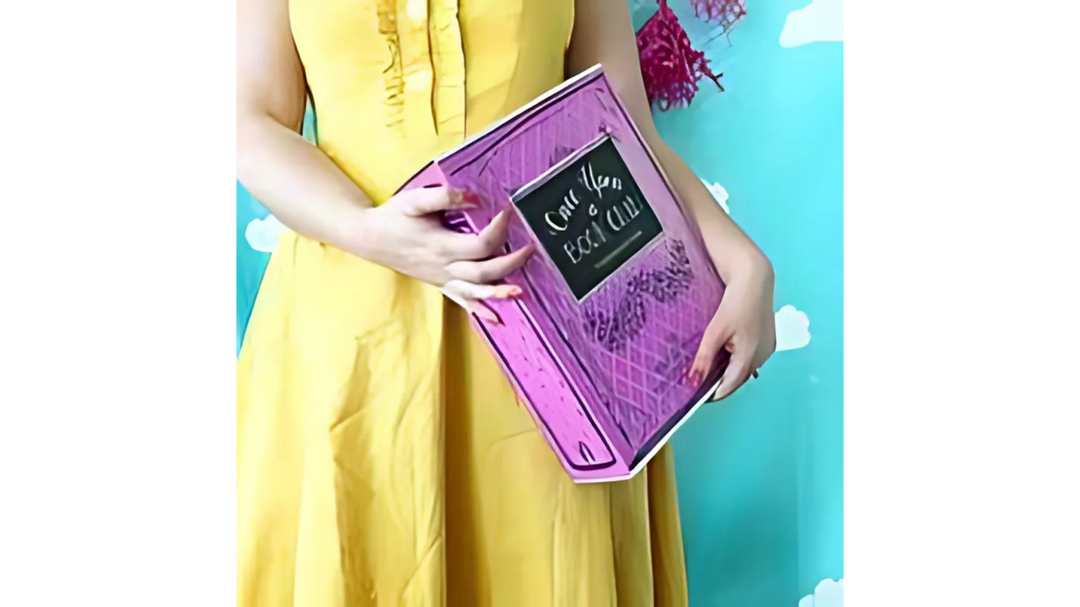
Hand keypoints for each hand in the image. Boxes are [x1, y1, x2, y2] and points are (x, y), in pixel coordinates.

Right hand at [354, 186, 533, 320]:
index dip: (498, 229)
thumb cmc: (394, 216)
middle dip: (511, 262)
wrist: (370, 237)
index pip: (480, 243)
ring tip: (522, 291)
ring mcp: (442, 279)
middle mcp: (445, 267)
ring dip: (500, 292)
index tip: (508, 211)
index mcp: (441, 245)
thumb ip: (445, 197)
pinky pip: (462, 301)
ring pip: (476, 291)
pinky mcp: (439, 284)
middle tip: (530, 248)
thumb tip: (476, 198)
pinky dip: (480, 311)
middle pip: (485, 271)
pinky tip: (497, 319)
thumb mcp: (415, 200)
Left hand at [687, 256, 776, 400]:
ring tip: (709, 367)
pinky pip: (751, 358)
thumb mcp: (715, 331)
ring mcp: (768, 349)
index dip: (712, 394)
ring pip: (745, 368)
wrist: (755, 280)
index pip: (729, 386)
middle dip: (720, 382)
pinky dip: (738, 361)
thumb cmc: (735, 303)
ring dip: (729, 371)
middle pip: (738, 379)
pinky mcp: (769, 341)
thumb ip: (703, 359)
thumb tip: (692, 383)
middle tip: (699, 381)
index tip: (695, 396)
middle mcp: (763, 357)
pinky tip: (725, 354)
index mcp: (750, 357)